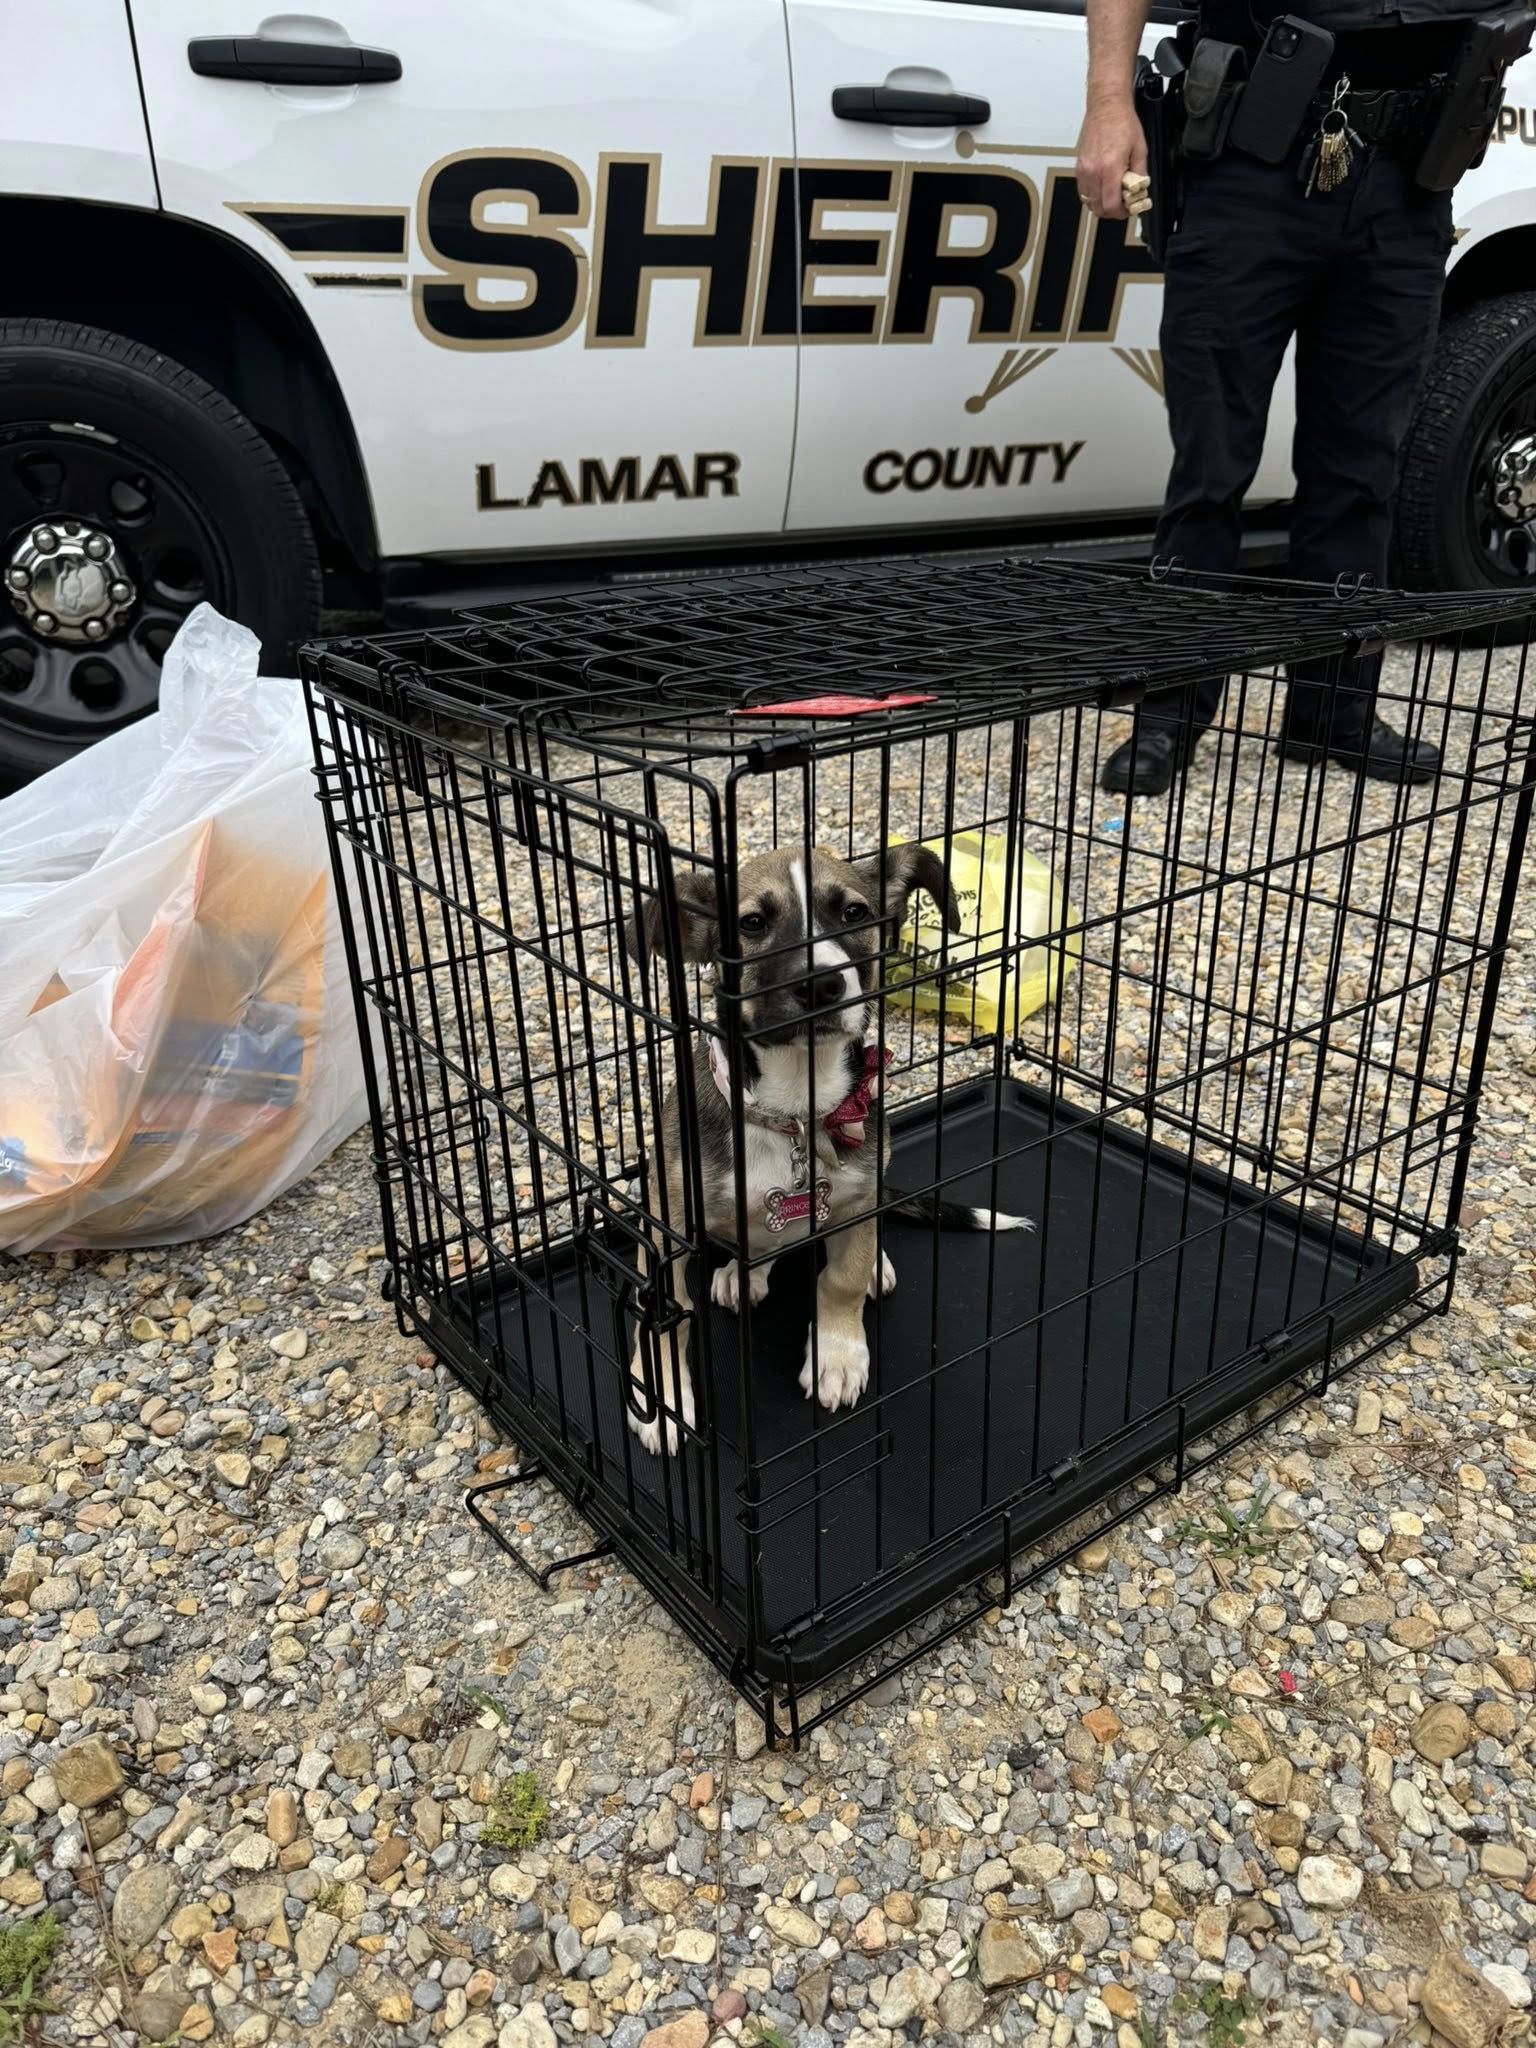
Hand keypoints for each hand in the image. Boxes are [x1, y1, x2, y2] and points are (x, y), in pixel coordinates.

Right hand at [1075, 98, 1148, 218]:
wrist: (1107, 106)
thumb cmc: (1122, 122)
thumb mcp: (1140, 149)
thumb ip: (1140, 174)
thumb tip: (1140, 190)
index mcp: (1110, 167)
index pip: (1111, 205)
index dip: (1121, 213)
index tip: (1127, 210)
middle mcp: (1094, 171)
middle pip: (1098, 208)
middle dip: (1111, 211)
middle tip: (1122, 205)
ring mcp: (1084, 170)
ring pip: (1089, 202)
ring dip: (1101, 204)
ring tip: (1113, 195)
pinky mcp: (1079, 167)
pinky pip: (1083, 191)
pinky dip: (1093, 195)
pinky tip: (1103, 187)